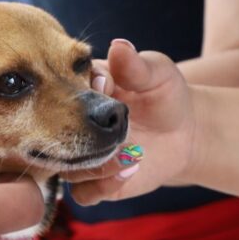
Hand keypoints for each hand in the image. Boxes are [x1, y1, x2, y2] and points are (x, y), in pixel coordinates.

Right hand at [64, 40, 195, 204]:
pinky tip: (130, 168)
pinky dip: (103, 184)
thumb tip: (119, 46)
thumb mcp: (157, 73)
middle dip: (76, 134)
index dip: (78, 91)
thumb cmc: (166, 95)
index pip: (63, 91)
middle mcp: (72, 128)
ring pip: (65, 169)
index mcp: (80, 94)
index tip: (107, 86)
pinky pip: (84, 193)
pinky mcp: (95, 183)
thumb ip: (136, 65)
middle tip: (114, 129)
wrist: (185, 133)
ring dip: (94, 162)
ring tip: (131, 151)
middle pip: (53, 136)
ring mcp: (80, 157)